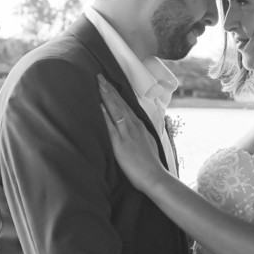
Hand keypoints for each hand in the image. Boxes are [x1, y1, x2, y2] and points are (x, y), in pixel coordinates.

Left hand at [98, 75, 162, 190]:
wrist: (155, 177)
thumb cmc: (151, 164)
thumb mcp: (148, 143)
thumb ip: (140, 134)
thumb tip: (135, 129)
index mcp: (139, 126)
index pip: (126, 105)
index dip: (116, 94)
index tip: (108, 83)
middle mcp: (134, 126)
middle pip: (120, 103)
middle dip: (109, 89)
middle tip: (100, 76)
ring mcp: (127, 134)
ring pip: (116, 110)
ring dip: (107, 96)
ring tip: (99, 83)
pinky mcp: (121, 144)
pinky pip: (111, 126)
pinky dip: (105, 114)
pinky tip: (99, 105)